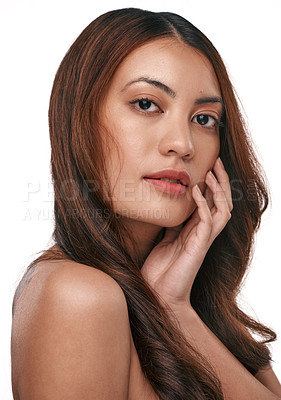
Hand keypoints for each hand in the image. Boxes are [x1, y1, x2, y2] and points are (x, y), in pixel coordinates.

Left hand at [141, 157, 232, 310]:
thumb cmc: (161, 271)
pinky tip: (196, 191)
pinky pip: (207, 222)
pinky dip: (203, 205)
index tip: (208, 166)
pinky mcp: (199, 247)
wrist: (158, 294)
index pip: (210, 203)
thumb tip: (171, 212)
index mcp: (196, 231)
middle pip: (221, 203)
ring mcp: (203, 240)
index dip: (212, 185)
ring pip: (222, 211)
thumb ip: (172, 227)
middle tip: (218, 162)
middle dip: (221, 182)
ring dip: (218, 191)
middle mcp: (203, 234)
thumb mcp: (165, 241)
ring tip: (212, 172)